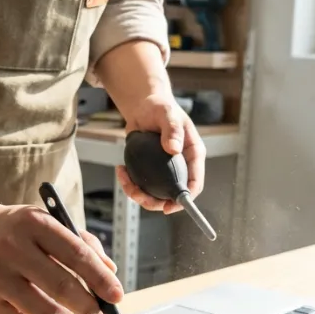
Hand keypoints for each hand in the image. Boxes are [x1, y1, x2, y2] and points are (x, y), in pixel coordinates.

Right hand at [0, 205, 121, 313]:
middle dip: (88, 307)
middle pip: (62, 286)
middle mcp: (12, 246)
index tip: (116, 296)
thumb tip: (110, 272)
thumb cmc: (14, 230)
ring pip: (43, 311)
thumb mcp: (46, 222)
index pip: (77, 254)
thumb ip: (80, 243)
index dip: (101, 279)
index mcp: (34, 223)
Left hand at [115, 93, 206, 213]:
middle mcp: (180, 166)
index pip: (194, 183)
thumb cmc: (160, 107)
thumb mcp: (167, 115)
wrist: (144, 107)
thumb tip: (173, 149)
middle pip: (173, 194)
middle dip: (156, 202)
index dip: (185, 198)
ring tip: (124, 179)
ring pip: (155, 194)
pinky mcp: (150, 170)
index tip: (170, 206)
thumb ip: (172, 130)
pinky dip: (129, 183)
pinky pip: (141, 185)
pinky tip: (120, 170)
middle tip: (138, 195)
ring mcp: (164, 170)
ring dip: (138, 194)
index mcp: (192, 155)